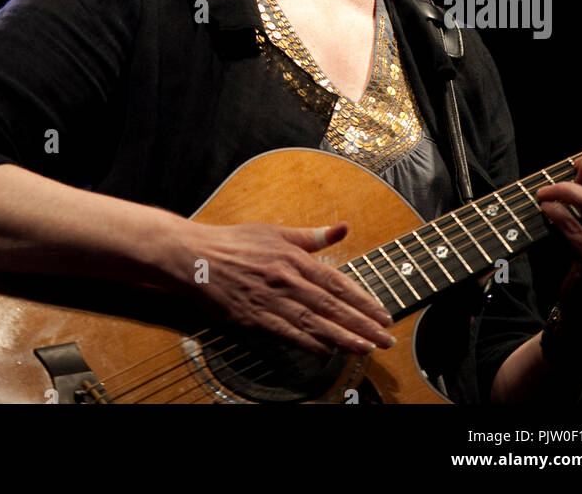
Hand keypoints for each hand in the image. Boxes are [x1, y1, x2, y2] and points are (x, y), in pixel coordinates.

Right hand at [176, 219, 394, 355]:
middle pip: (331, 305)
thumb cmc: (235, 242)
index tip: (382, 313)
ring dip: (342, 337)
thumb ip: (312, 236)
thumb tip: (342, 228)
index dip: (362, 300)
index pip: (336, 282)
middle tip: (385, 339)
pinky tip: (326, 352)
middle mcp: (287, 279)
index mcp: (294, 257)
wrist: (196, 257)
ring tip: (366, 348)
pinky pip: (287, 334)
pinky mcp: (254, 318)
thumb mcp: (276, 232)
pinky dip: (308, 343)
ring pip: (314, 322)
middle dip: (361, 323)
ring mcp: (271, 300)